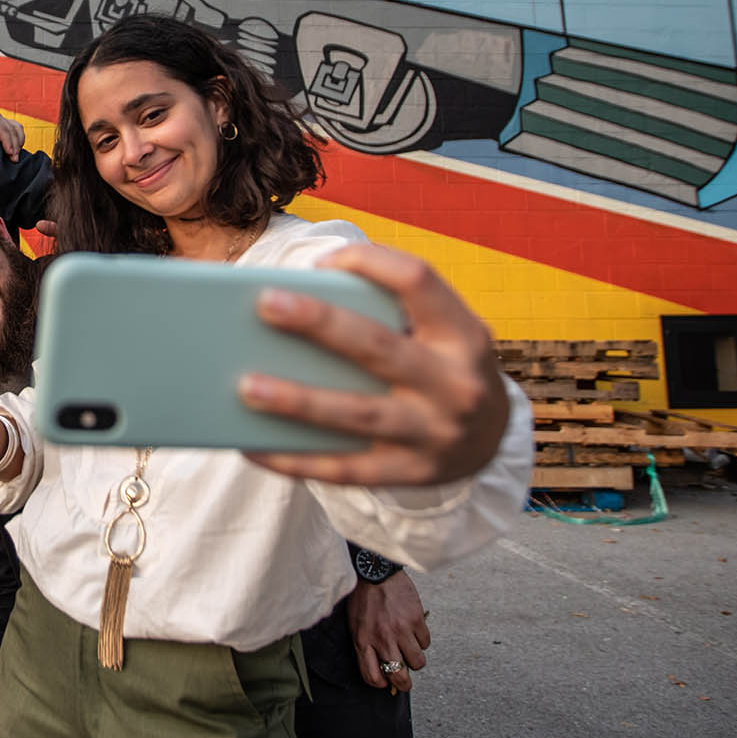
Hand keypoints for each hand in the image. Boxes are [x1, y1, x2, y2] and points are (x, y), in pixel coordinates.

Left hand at [0, 109, 24, 158]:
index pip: (3, 128)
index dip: (8, 141)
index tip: (10, 153)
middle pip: (12, 129)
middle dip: (15, 145)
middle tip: (14, 159)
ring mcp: (0, 119)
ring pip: (16, 128)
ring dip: (19, 141)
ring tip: (16, 155)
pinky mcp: (2, 124)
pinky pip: (15, 129)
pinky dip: (18, 138)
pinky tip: (16, 148)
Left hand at [239, 242, 511, 485]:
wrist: (491, 440)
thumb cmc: (440, 365)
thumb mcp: (440, 331)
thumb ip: (389, 311)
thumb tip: (297, 297)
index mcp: (462, 333)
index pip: (418, 281)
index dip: (371, 262)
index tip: (321, 262)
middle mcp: (455, 384)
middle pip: (378, 347)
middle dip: (320, 324)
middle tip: (265, 304)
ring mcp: (436, 434)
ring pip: (358, 414)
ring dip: (298, 401)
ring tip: (245, 386)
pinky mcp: (412, 474)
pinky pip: (345, 470)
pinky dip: (296, 460)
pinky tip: (253, 447)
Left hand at [347, 572, 429, 693]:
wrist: (375, 570)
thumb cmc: (363, 598)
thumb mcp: (355, 624)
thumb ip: (365, 645)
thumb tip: (379, 666)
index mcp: (363, 641)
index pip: (372, 677)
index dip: (381, 684)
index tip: (385, 680)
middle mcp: (382, 639)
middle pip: (398, 676)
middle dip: (404, 684)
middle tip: (406, 681)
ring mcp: (401, 630)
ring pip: (418, 663)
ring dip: (416, 660)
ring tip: (410, 649)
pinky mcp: (416, 620)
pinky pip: (426, 642)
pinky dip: (422, 640)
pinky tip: (414, 630)